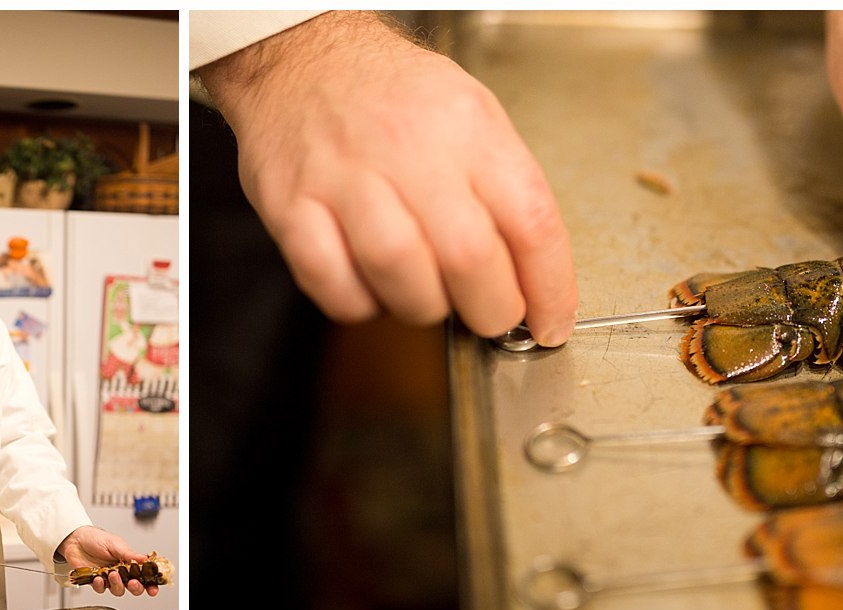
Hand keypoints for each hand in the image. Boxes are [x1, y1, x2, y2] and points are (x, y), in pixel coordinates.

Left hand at [57, 526, 158, 596]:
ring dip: (117, 585)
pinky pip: (101, 589)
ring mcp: (108, 578)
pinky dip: (100, 585)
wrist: (75, 539)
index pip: (143, 576)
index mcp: (129, 562)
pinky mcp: (95, 582)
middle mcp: (121, 572)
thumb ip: (130, 554)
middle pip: (133, 587)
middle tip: (132, 583)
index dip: (150, 585)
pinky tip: (98, 578)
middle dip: (136, 588)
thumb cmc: (96, 538)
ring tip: (112, 575)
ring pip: (118, 590)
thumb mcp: (115, 544)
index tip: (153, 589)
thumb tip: (145, 559)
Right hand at [197, 11, 578, 346]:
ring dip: (425, 307)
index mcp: (467, 126)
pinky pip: (333, 284)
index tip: (550, 320)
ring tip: (428, 292)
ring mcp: (344, 177)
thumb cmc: (393, 95)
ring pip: (402, 274)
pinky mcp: (291, 206)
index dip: (550, 289)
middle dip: (490, 310)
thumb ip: (506, 192)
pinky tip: (373, 284)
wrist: (303, 57)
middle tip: (488, 312)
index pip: (531, 221)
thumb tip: (537, 278)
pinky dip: (360, 303)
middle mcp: (408, 147)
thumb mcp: (472, 113)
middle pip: (469, 258)